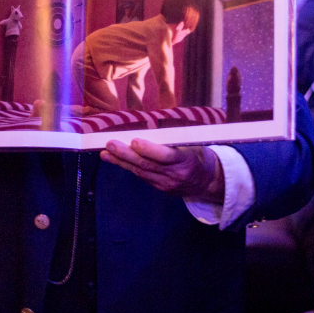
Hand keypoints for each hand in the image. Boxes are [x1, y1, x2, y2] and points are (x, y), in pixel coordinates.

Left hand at [101, 139, 224, 203]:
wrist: (207, 180)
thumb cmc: (198, 154)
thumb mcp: (192, 144)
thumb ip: (174, 139)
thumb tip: (151, 125)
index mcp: (186, 160)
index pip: (166, 156)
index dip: (150, 149)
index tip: (135, 141)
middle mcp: (175, 174)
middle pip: (148, 165)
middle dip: (127, 155)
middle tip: (111, 145)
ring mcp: (167, 184)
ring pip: (141, 172)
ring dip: (121, 161)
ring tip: (106, 152)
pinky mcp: (161, 188)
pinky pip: (142, 176)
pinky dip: (128, 167)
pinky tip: (114, 159)